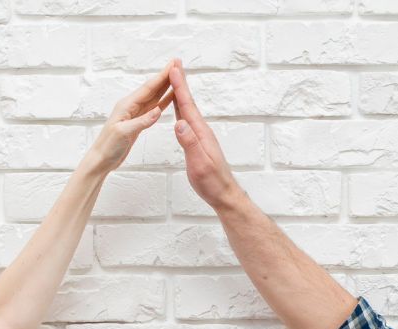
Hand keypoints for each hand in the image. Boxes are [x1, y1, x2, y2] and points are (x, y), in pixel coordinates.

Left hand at [87, 63, 175, 173]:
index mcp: (127, 105)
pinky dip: (163, 101)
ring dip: (166, 86)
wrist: (101, 159)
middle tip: (178, 63)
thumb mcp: (124, 133)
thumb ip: (142, 121)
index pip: (148, 88)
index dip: (162, 76)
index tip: (173, 64)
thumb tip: (158, 110)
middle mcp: (131, 106)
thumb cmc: (108, 146)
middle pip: (152, 88)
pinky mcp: (138, 122)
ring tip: (178, 76)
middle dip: (166, 76)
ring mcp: (135, 113)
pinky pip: (153, 108)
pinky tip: (170, 97)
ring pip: (154, 96)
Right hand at [168, 60, 241, 211]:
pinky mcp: (198, 142)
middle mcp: (201, 130)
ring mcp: (200, 135)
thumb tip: (179, 123)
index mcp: (200, 132)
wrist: (224, 194)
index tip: (173, 69)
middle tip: (175, 64)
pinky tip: (179, 108)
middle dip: (180, 83)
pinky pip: (187, 120)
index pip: (187, 105)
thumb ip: (189, 142)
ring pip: (187, 109)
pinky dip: (181, 109)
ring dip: (180, 93)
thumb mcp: (198, 163)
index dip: (179, 86)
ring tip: (175, 79)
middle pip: (188, 102)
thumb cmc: (212, 182)